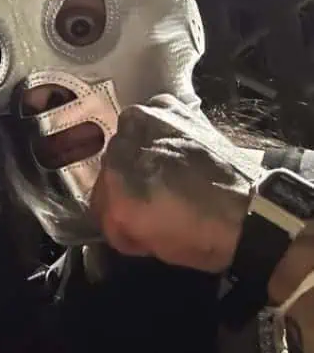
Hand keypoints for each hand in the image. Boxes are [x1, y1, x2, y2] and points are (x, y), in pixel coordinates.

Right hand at [89, 95, 261, 273]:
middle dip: (126, 182)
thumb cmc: (202, 236)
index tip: (134, 225)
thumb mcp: (151, 245)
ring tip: (166, 172)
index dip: (116, 218)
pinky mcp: (168, 106)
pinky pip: (150, 119)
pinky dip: (158, 132)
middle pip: (110, 167)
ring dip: (139, 154)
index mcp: (112, 186)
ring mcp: (143, 122)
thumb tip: (118, 216)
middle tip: (152, 197)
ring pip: (127, 142)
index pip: (99, 202)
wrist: (253, 208)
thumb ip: (120, 225)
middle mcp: (121, 146)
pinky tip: (176, 148)